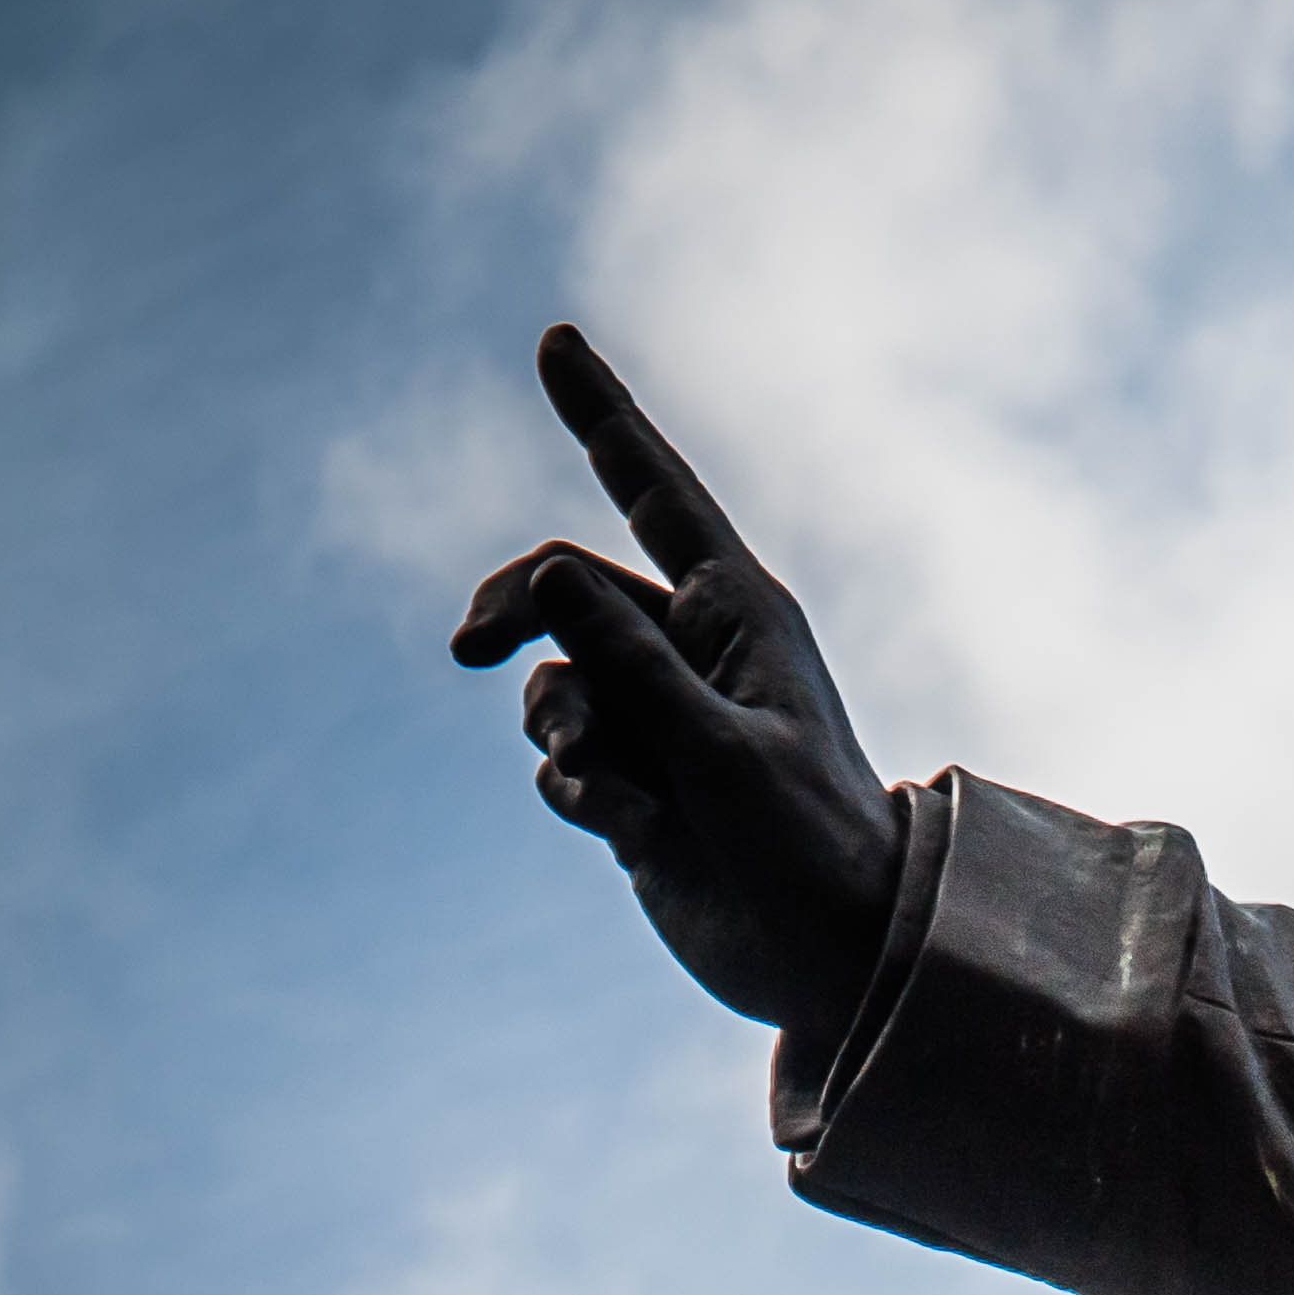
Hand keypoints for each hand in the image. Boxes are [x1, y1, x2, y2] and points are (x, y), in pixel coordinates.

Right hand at [449, 326, 902, 1033]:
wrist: (829, 955)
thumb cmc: (809, 846)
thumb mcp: (719, 750)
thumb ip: (633, 666)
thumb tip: (550, 573)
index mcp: (740, 614)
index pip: (656, 492)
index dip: (603, 417)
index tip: (555, 340)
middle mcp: (694, 650)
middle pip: (563, 587)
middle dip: (512, 611)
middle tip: (464, 648)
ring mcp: (661, 716)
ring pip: (553, 682)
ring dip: (558, 731)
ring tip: (612, 789)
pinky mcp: (635, 780)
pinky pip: (562, 758)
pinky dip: (578, 791)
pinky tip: (630, 833)